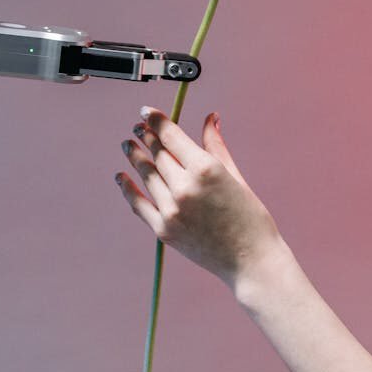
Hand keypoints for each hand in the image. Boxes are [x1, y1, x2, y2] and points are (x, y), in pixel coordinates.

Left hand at [114, 107, 287, 287]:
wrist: (251, 260)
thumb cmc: (250, 217)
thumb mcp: (235, 176)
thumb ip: (215, 146)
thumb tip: (210, 118)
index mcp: (206, 169)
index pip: (170, 135)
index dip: (155, 120)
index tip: (146, 111)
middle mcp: (185, 187)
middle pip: (157, 154)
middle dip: (146, 137)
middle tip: (138, 128)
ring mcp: (172, 210)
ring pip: (146, 175)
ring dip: (135, 157)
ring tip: (128, 146)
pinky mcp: (164, 230)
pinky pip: (138, 204)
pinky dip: (128, 188)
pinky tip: (121, 176)